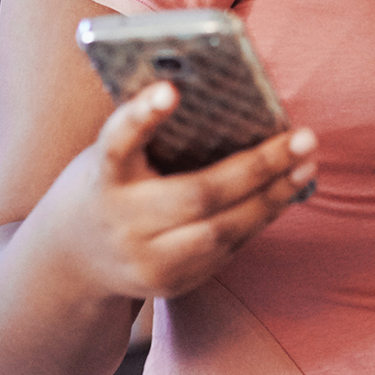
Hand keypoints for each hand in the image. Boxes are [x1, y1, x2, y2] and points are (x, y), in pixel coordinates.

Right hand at [45, 81, 317, 299]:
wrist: (68, 264)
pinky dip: (259, 218)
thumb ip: (148, 133)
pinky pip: (226, 250)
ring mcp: (146, 261)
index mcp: (101, 178)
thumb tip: (216, 91)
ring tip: (306, 165)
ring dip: (272, 197)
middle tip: (303, 138)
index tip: (169, 90)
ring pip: (221, 231)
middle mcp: (121, 222)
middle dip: (257, 167)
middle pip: (196, 196)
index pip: (116, 144)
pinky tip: (286, 191)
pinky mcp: (169, 284)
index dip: (141, 117)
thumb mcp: (109, 156)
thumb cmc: (104, 187)